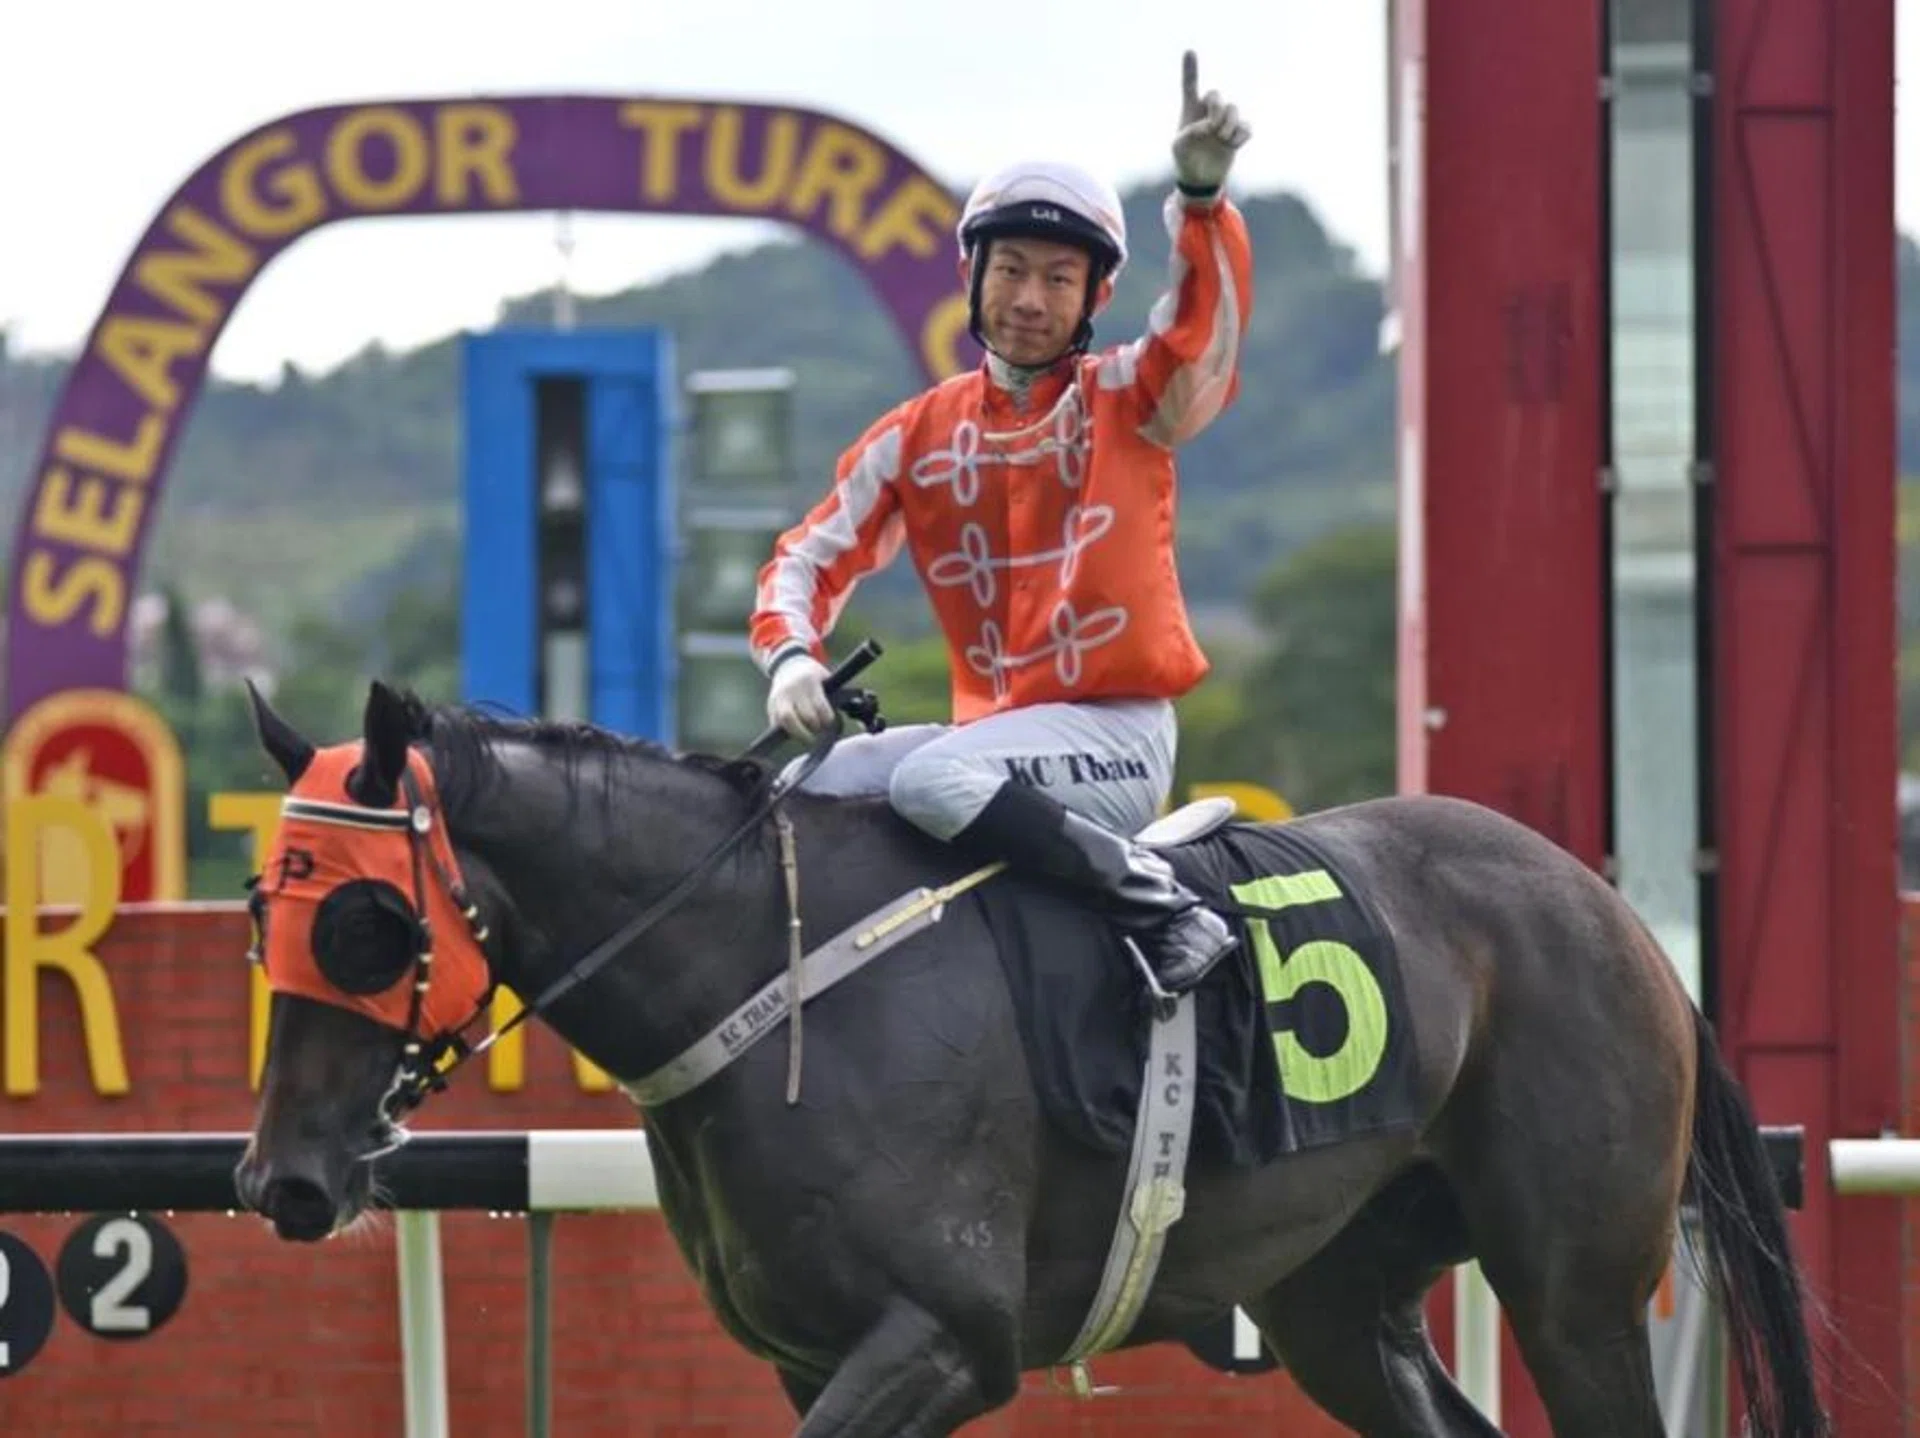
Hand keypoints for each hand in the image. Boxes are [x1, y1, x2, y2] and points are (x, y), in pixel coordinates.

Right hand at [767, 654, 834, 739]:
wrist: (788, 664)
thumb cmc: (813, 675)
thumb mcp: (826, 678)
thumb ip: (837, 694)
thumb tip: (858, 709)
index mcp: (810, 681)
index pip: (820, 706)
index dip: (827, 719)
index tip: (830, 723)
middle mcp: (793, 689)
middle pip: (805, 716)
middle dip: (815, 728)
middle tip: (820, 732)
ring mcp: (779, 697)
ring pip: (787, 721)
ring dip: (799, 733)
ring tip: (807, 738)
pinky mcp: (770, 704)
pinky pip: (776, 723)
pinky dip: (786, 731)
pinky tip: (794, 732)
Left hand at [1172, 51, 1250, 192]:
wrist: (1201, 180)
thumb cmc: (1185, 160)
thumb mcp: (1179, 147)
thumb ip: (1189, 133)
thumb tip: (1209, 126)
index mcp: (1190, 111)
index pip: (1190, 86)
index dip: (1190, 69)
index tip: (1189, 51)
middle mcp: (1208, 113)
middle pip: (1216, 95)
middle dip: (1216, 108)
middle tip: (1213, 128)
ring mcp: (1224, 123)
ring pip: (1233, 109)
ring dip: (1229, 123)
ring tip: (1222, 138)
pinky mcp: (1237, 134)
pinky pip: (1246, 127)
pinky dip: (1241, 135)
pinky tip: (1233, 145)